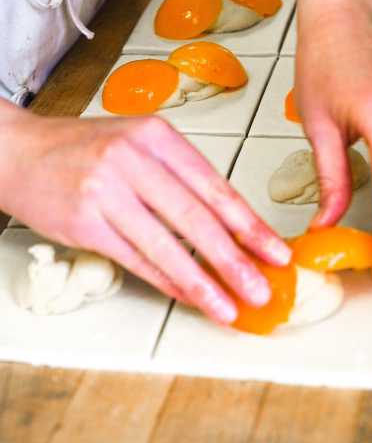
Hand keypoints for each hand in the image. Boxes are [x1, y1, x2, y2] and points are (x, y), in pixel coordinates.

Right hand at [0, 107, 290, 322]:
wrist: (20, 151)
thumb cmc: (87, 149)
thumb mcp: (140, 145)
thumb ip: (180, 178)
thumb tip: (228, 225)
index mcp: (157, 136)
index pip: (215, 186)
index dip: (249, 224)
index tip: (275, 251)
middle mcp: (132, 159)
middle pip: (196, 219)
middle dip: (235, 260)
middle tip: (261, 288)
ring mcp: (105, 191)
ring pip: (166, 246)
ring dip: (203, 282)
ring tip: (230, 306)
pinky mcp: (84, 223)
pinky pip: (135, 260)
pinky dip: (167, 281)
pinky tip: (190, 297)